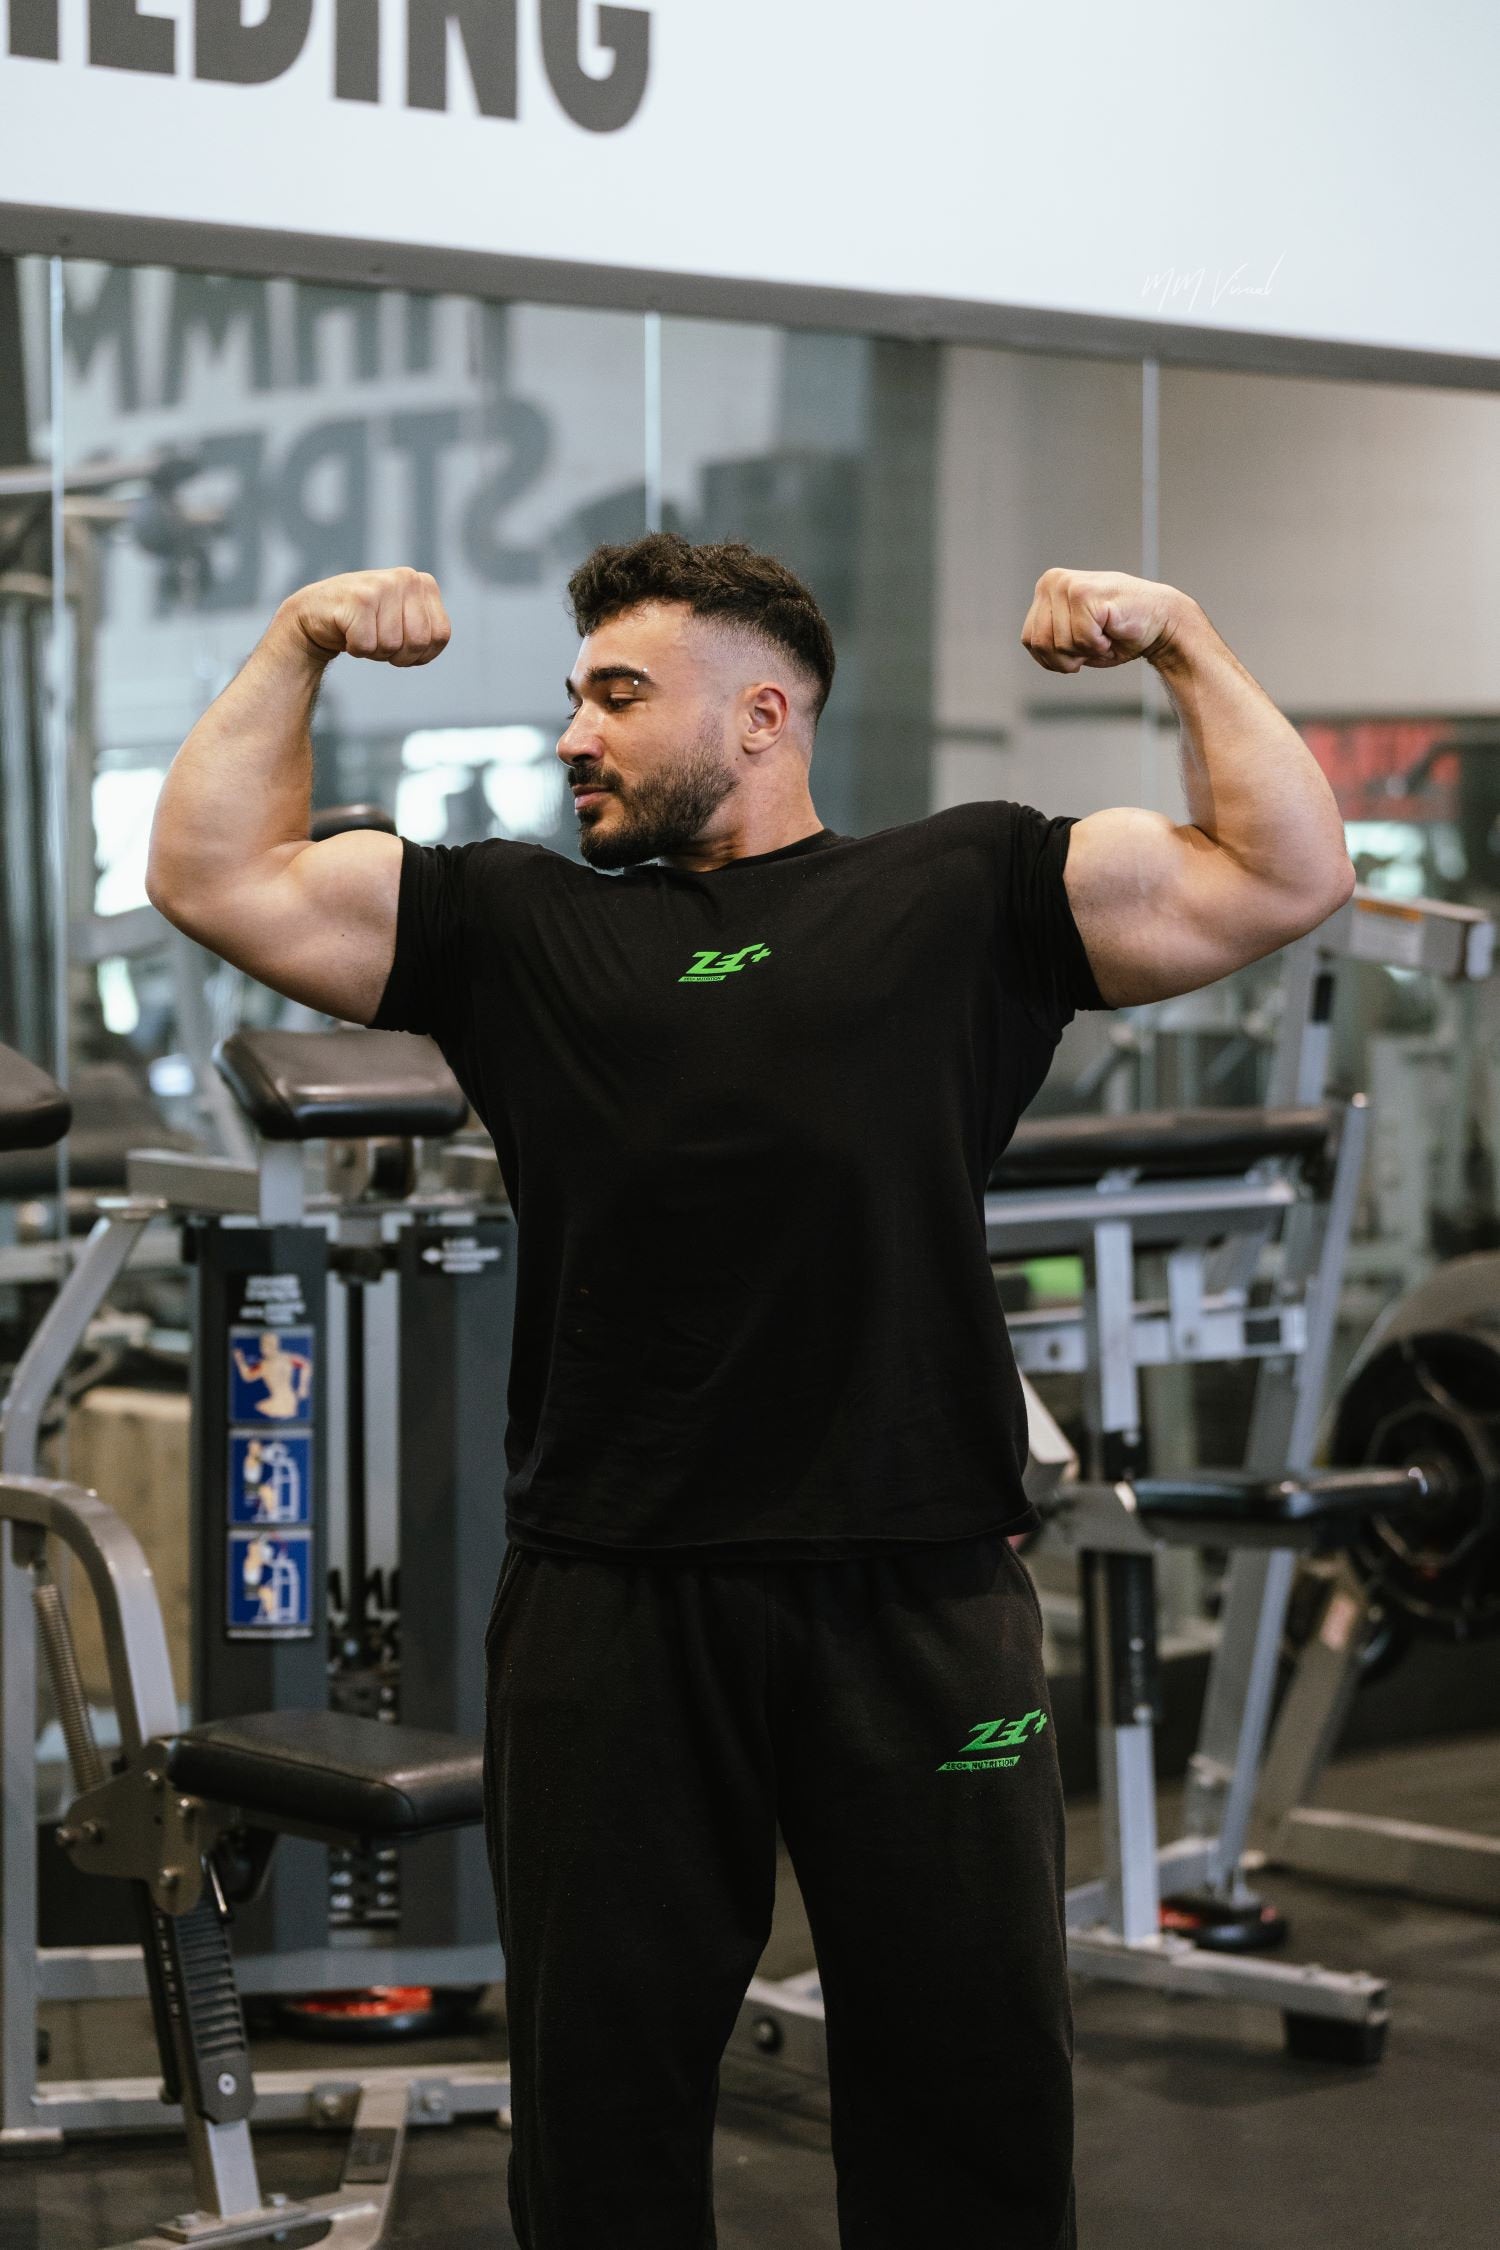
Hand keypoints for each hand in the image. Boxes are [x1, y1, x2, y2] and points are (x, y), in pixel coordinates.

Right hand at [281, 568, 451, 668]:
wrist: (315, 611)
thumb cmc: (364, 621)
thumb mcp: (403, 619)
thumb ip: (426, 627)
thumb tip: (435, 640)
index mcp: (424, 583)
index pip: (440, 636)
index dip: (420, 654)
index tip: (401, 645)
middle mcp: (406, 578)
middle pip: (418, 643)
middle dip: (397, 655)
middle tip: (378, 640)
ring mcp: (382, 585)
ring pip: (391, 646)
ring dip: (373, 651)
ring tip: (361, 631)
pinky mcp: (358, 599)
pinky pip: (367, 646)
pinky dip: (355, 649)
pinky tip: (347, 631)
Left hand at [1021, 568, 1193, 673]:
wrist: (1160, 621)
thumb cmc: (1118, 633)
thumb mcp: (1073, 637)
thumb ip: (1049, 637)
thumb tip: (1032, 644)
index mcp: (1046, 589)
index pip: (1029, 640)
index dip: (1054, 658)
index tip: (1079, 649)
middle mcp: (1052, 581)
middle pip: (1041, 644)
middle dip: (1069, 657)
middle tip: (1095, 642)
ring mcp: (1068, 585)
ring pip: (1061, 643)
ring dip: (1087, 650)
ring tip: (1104, 633)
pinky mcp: (1085, 594)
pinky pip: (1081, 639)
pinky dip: (1099, 644)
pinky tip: (1111, 630)